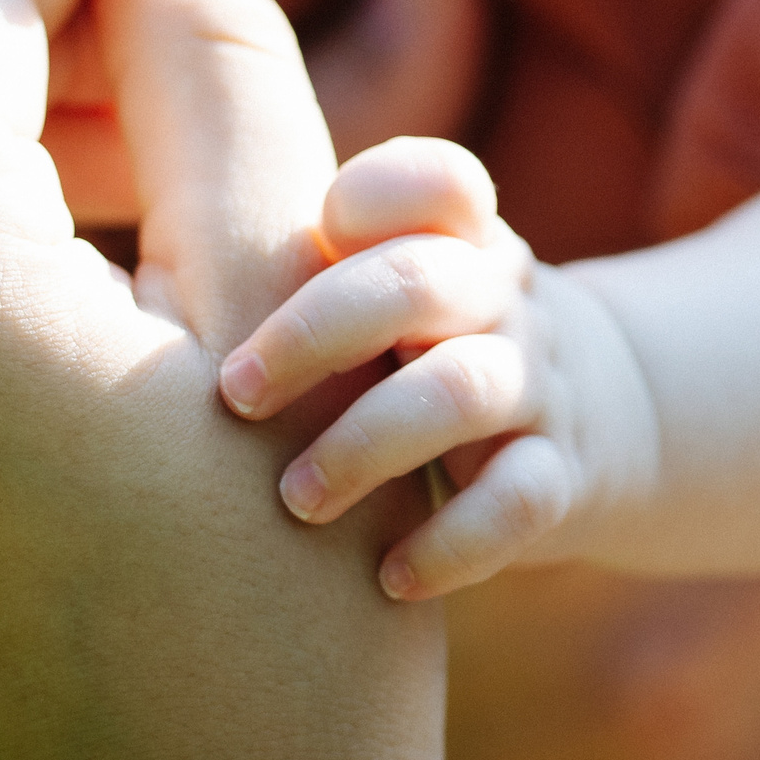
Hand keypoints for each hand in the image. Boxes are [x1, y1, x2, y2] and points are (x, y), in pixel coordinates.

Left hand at [216, 138, 657, 601]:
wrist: (617, 413)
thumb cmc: (443, 345)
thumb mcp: (410, 286)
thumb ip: (318, 270)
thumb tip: (141, 290)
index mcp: (459, 240)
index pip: (438, 182)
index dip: (373, 197)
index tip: (309, 231)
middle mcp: (502, 300)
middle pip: (416, 282)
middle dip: (312, 335)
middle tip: (234, 393)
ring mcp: (541, 386)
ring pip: (461, 392)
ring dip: (362, 446)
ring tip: (296, 498)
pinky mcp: (565, 477)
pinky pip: (519, 504)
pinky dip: (450, 545)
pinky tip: (388, 576)